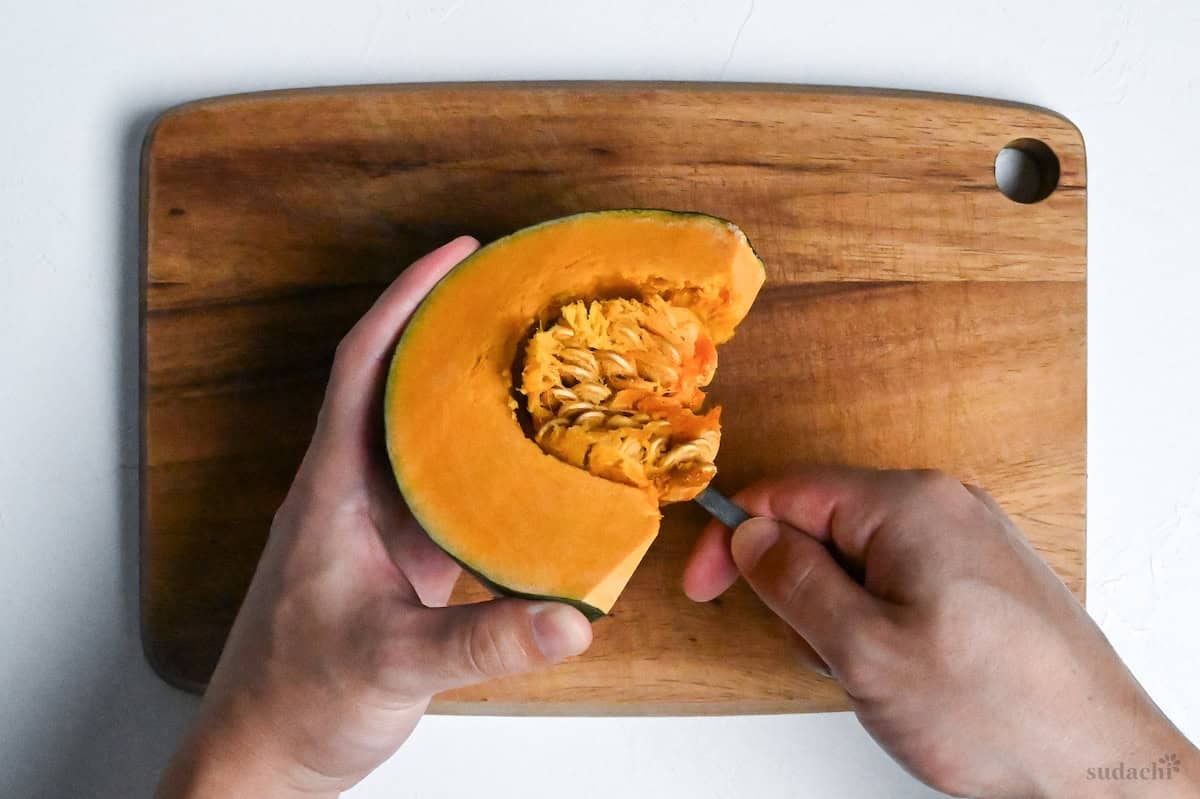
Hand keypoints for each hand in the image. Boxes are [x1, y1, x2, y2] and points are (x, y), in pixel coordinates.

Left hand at [157, 238, 592, 798]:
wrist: (266, 753)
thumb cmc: (296, 701)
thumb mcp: (394, 665)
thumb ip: (486, 643)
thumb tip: (570, 617)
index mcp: (332, 491)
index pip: (362, 368)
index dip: (405, 302)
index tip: (456, 256)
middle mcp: (352, 493)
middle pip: (396, 383)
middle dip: (448, 327)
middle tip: (513, 293)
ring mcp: (376, 524)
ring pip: (423, 433)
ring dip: (468, 390)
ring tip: (531, 357)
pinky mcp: (399, 557)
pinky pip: (446, 486)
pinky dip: (485, 460)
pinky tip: (530, 459)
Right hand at [683, 466, 1198, 797]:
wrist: (1099, 767)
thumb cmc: (997, 710)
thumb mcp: (863, 650)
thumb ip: (792, 582)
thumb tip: (749, 535)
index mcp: (908, 505)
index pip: (786, 493)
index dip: (732, 538)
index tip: (705, 586)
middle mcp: (941, 507)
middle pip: (822, 527)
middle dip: (801, 592)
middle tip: (827, 654)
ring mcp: (966, 540)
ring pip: (857, 561)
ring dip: (841, 617)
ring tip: (878, 674)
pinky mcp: (979, 577)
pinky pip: (896, 582)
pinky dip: (877, 623)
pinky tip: (905, 672)